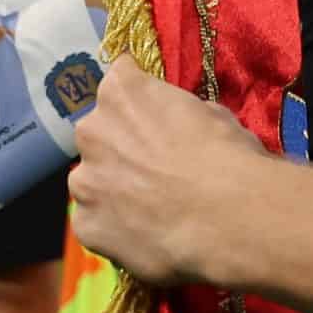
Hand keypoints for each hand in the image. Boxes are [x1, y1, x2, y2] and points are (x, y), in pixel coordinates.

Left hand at [68, 60, 275, 287]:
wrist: (227, 222)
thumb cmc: (229, 159)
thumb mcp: (213, 115)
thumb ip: (179, 114)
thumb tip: (178, 126)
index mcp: (121, 92)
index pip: (120, 80)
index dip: (140, 99)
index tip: (155, 115)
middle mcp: (92, 130)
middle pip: (100, 132)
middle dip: (121, 146)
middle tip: (155, 168)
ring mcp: (83, 181)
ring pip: (92, 179)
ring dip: (112, 187)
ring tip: (149, 208)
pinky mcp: (84, 225)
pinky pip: (94, 220)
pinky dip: (113, 226)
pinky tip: (144, 233)